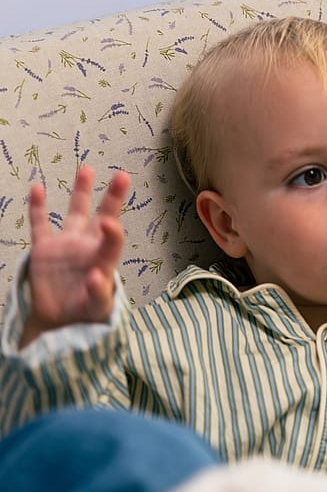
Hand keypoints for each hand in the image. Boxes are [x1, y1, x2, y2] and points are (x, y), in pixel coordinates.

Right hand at [21, 167, 131, 346]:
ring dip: (81, 191)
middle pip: (103, 215)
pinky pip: (40, 224)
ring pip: (75, 212)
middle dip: (113, 196)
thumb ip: (99, 295)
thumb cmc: (85, 316)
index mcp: (103, 260)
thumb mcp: (96, 310)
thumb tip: (97, 277)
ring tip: (87, 169)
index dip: (112, 231)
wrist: (59, 322)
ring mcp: (66, 245)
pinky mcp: (44, 250)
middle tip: (122, 175)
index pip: (113, 240)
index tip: (108, 223)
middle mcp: (87, 247)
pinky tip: (38, 188)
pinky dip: (38, 207)